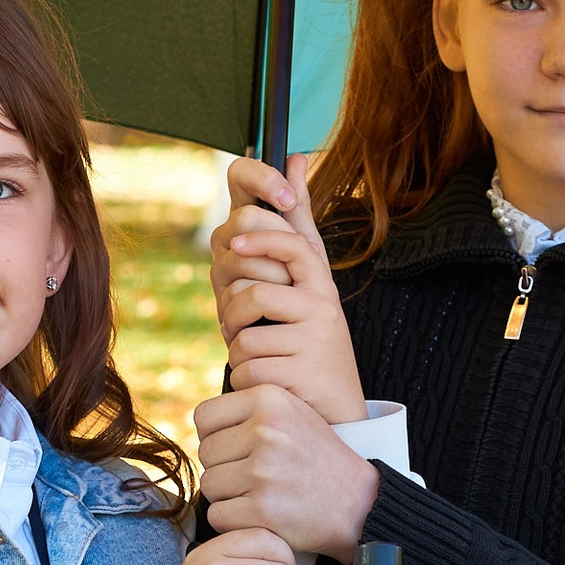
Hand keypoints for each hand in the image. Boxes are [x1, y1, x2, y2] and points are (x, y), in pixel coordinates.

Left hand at [193, 387, 379, 559]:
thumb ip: (249, 411)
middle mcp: (266, 431)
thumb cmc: (318, 460)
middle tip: (254, 478)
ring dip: (227, 496)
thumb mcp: (292, 415)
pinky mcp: (262, 509)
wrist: (359, 504)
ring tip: (260, 495)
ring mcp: (264, 472)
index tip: (237, 450)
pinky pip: (218, 515)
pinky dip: (233, 521)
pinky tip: (259, 516)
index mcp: (270, 400)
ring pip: (209, 486)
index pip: (204, 417)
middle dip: (223, 468)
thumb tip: (200, 422)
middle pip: (206, 453)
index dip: (215, 436)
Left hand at [209, 156, 365, 417]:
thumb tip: (296, 155)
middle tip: (233, 324)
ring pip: (244, 330)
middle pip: (254, 287)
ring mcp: (317, 335)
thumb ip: (297, 220)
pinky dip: (243, 376)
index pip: (292, 239)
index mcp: (318, 275)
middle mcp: (324, 299)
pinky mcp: (304, 370)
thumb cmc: (310, 337)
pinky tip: (263, 380)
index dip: (260, 235)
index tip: (236, 244)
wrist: (336, 408)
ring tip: (250, 353)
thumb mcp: (307, 278)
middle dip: (229, 308)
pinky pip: (247, 363)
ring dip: (235, 345)